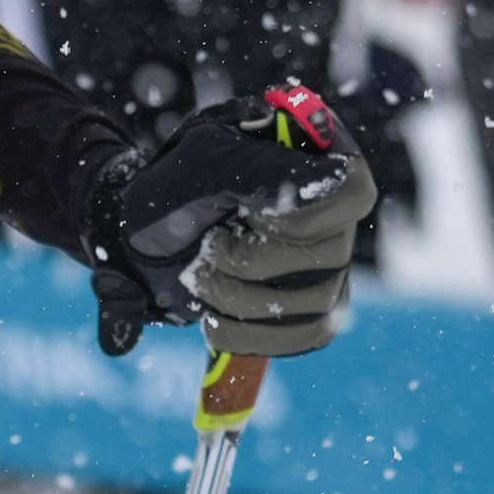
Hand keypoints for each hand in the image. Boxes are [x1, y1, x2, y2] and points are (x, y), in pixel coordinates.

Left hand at [90, 86, 376, 359]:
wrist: (142, 236)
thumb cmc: (176, 187)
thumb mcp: (205, 162)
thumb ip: (260, 169)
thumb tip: (324, 181)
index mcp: (320, 158)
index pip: (350, 194)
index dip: (295, 216)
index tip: (244, 212)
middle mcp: (335, 212)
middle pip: (331, 256)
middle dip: (251, 261)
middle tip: (208, 242)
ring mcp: (329, 263)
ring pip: (318, 303)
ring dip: (239, 299)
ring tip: (202, 275)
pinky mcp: (312, 308)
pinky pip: (305, 335)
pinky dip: (249, 333)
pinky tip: (214, 316)